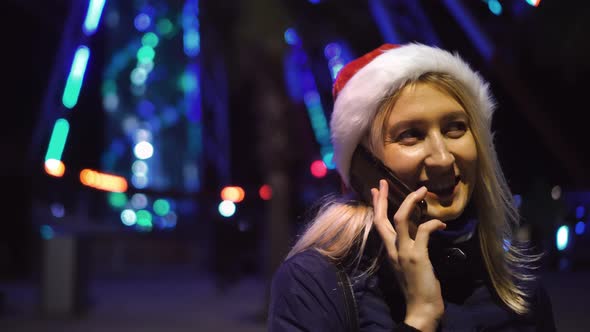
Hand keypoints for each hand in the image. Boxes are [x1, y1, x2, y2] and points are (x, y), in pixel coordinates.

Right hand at [371, 180, 445, 331]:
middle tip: (383, 182)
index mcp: (389, 251)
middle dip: (382, 198)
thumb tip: (417, 233)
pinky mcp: (417, 256)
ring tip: (421, 191)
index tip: (376, 191)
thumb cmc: (417, 289)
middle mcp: (392, 249)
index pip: (378, 224)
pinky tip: (441, 224)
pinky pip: (423, 232)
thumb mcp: (408, 265)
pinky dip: (432, 224)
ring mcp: (403, 252)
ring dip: (410, 202)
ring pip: (400, 219)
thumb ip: (408, 249)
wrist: (420, 309)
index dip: (376, 206)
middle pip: (382, 218)